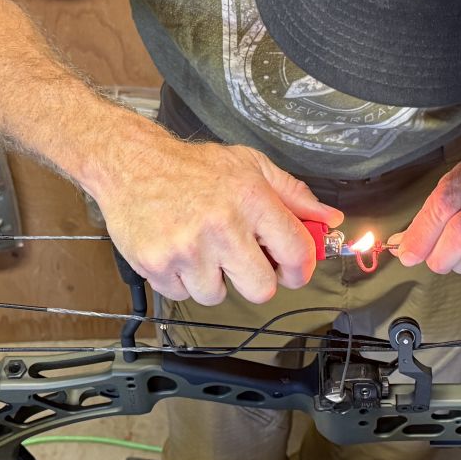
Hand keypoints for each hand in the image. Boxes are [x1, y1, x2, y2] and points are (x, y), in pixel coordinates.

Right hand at [90, 124, 341, 305]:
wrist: (131, 163)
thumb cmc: (194, 167)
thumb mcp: (250, 166)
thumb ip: (293, 195)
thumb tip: (329, 219)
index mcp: (251, 200)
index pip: (296, 253)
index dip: (300, 269)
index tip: (293, 270)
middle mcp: (221, 227)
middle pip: (261, 289)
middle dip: (257, 280)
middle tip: (244, 261)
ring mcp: (187, 249)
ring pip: (218, 296)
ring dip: (215, 279)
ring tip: (203, 249)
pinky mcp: (157, 265)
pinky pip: (183, 295)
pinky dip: (183, 280)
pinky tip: (179, 251)